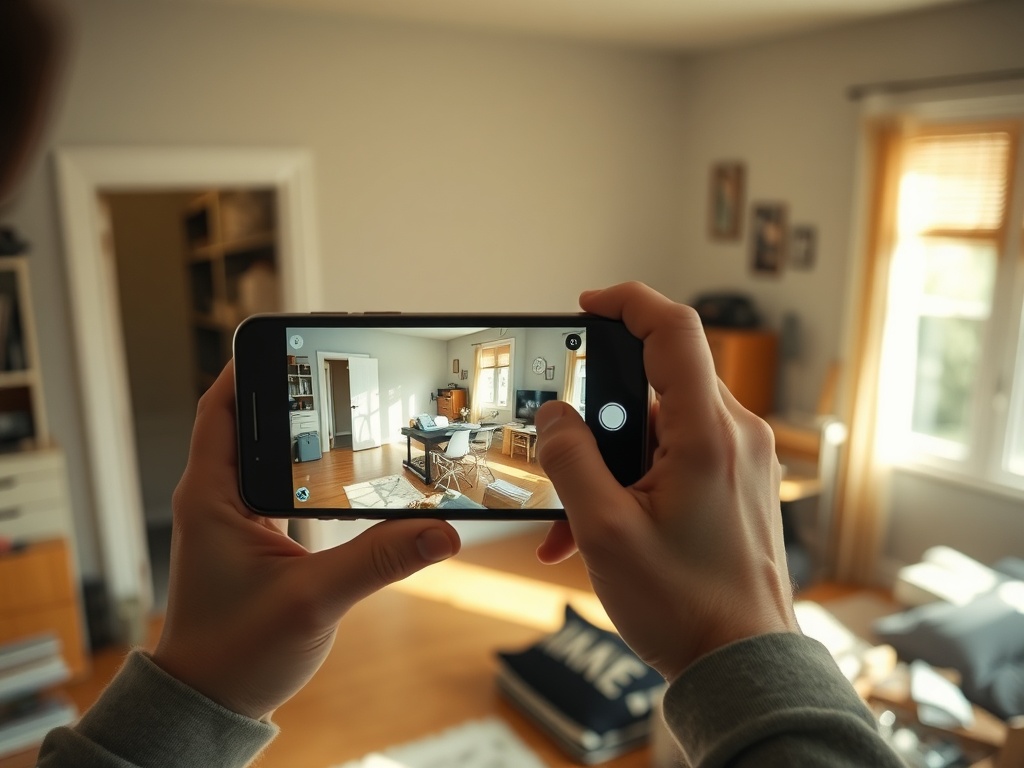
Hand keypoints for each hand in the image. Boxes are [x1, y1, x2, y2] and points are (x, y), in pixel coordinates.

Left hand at [152, 363, 460, 719]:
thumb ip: (380, 561)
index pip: (222, 408)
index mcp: (211, 497)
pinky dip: (304, 466)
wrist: (211, 704)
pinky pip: (277, 484)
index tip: (291, 339)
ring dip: (296, 428)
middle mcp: (216, 499)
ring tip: (343, 405)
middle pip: (248, 420)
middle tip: (333, 367)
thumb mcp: (314, 603)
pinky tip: (339, 467)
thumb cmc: (235, 656)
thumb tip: (442, 531)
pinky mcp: (252, 540)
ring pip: (265, 452)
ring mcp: (233, 520)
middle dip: (287, 389)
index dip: (251, 367)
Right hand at [535, 282, 796, 682]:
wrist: (742, 664)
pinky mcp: (736, 481)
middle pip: (658, 382)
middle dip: (600, 417)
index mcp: (709, 436)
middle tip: (566, 458)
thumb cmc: (686, 607)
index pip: (674, 331)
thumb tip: (553, 416)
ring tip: (578, 520)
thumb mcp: (604, 532)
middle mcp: (735, 436)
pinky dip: (635, 478)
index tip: (586, 306)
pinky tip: (601, 529)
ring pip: (662, 427)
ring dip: (611, 461)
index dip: (627, 302)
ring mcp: (740, 459)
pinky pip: (678, 455)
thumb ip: (570, 461)